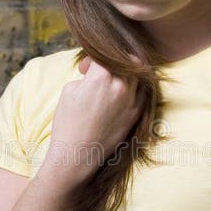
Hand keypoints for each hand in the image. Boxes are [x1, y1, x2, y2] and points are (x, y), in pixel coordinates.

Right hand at [42, 56, 143, 187]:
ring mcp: (132, 101)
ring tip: (113, 81)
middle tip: (101, 71)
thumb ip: (87, 75)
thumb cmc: (68, 123)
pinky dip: (134, 88)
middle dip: (114, 60)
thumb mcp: (70, 90)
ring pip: (139, 74)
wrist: (77, 155)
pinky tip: (121, 94)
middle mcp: (121, 86)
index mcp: (102, 77)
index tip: (83, 69)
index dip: (91, 60)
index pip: (103, 55)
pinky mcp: (137, 114)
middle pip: (127, 59)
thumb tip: (95, 72)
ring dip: (126, 72)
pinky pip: (142, 93)